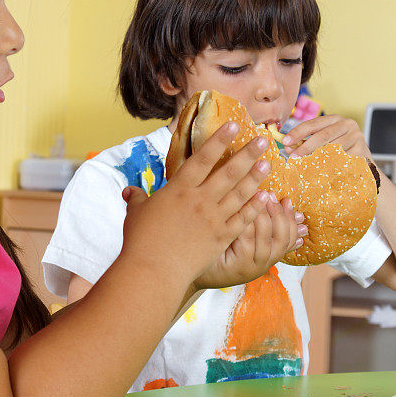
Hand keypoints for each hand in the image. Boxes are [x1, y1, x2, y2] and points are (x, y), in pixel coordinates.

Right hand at [119, 122, 270, 286]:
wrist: (153, 271)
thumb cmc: (140, 242)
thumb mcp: (135, 214)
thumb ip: (136, 198)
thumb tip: (128, 191)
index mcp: (179, 189)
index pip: (203, 158)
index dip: (220, 140)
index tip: (235, 125)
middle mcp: (200, 200)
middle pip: (229, 172)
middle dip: (248, 154)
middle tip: (264, 141)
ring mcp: (213, 219)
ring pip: (240, 193)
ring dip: (255, 177)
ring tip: (267, 164)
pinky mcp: (221, 237)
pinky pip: (243, 218)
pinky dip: (255, 207)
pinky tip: (266, 197)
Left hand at [194, 196, 305, 288]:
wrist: (193, 267)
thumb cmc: (216, 247)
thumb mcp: (241, 235)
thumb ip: (261, 221)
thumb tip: (285, 202)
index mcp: (268, 255)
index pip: (290, 237)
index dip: (289, 217)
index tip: (286, 199)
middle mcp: (264, 263)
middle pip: (282, 238)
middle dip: (278, 214)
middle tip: (270, 195)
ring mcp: (252, 266)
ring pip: (266, 238)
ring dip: (263, 215)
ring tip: (259, 197)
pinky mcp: (238, 266)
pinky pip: (247, 240)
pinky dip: (247, 223)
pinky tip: (243, 207)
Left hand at [282, 115, 371, 159]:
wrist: (364, 164)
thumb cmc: (340, 152)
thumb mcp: (324, 143)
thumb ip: (307, 142)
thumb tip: (288, 147)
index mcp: (335, 119)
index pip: (313, 123)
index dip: (298, 132)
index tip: (285, 142)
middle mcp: (347, 124)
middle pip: (323, 135)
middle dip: (305, 147)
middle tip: (293, 157)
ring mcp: (356, 136)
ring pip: (332, 148)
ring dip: (317, 158)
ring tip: (304, 166)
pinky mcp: (362, 149)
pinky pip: (342, 158)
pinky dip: (330, 165)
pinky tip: (321, 171)